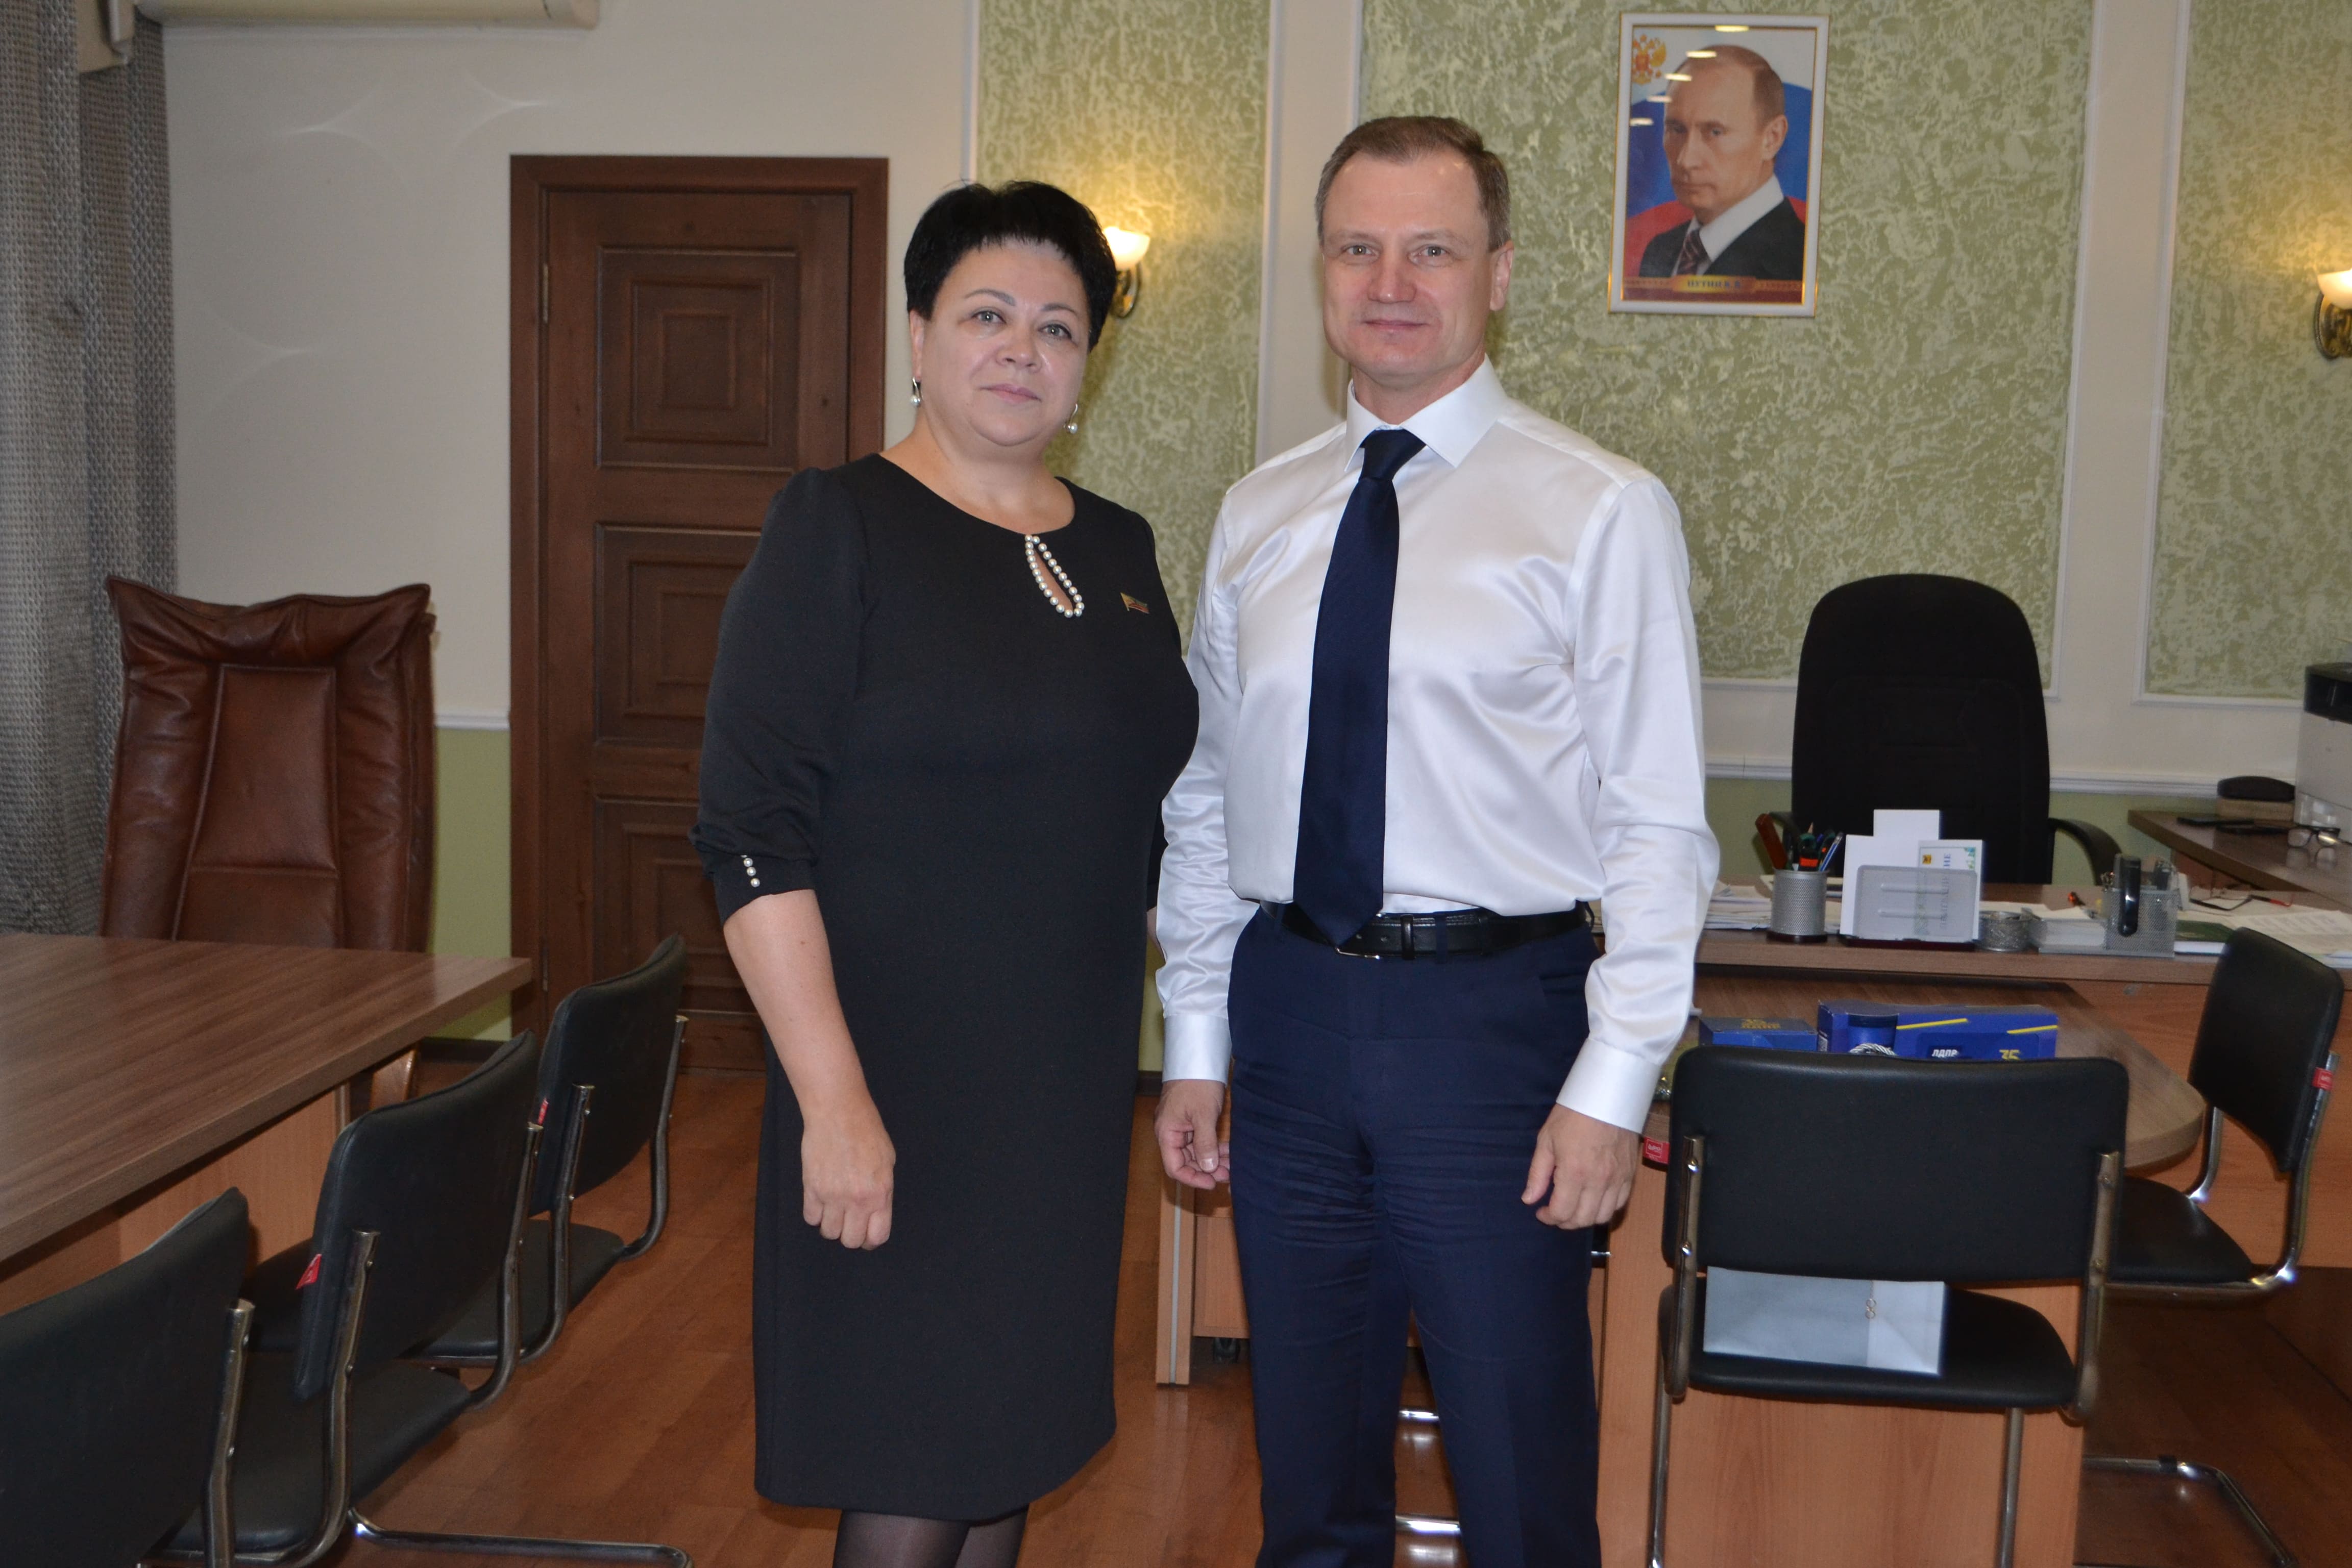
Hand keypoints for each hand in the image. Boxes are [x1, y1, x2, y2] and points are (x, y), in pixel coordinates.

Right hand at [801, 1095, 895, 1248]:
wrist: (838, 1112)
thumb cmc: (867, 1130)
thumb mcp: (887, 1161)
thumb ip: (882, 1190)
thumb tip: (875, 1211)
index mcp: (880, 1194)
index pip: (876, 1236)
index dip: (870, 1240)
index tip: (866, 1235)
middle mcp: (857, 1200)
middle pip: (850, 1240)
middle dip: (851, 1235)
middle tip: (849, 1222)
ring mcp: (832, 1196)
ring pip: (829, 1232)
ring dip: (831, 1225)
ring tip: (833, 1210)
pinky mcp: (811, 1188)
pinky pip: (810, 1217)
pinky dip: (815, 1214)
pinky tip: (820, 1201)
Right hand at [1155, 1079, 1229, 1189]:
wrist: (1200, 1058)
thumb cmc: (1197, 1083)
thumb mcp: (1203, 1115)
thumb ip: (1205, 1144)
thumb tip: (1208, 1169)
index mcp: (1166, 1133)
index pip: (1174, 1167)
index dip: (1193, 1179)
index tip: (1212, 1183)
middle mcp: (1171, 1132)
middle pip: (1185, 1161)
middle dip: (1206, 1170)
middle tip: (1228, 1175)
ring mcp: (1181, 1126)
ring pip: (1195, 1152)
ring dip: (1212, 1160)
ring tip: (1231, 1165)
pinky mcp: (1191, 1120)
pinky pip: (1201, 1141)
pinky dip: (1213, 1148)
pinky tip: (1228, 1152)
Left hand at [1522, 1105, 1635, 1229]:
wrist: (1606, 1097)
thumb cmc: (1572, 1115)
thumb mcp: (1546, 1140)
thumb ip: (1538, 1174)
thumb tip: (1529, 1199)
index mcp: (1574, 1172)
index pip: (1562, 1212)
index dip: (1548, 1218)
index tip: (1541, 1212)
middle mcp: (1598, 1181)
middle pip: (1583, 1220)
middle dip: (1565, 1222)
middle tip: (1555, 1212)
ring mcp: (1617, 1179)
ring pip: (1603, 1216)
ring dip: (1585, 1218)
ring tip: (1574, 1208)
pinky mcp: (1630, 1174)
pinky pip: (1620, 1203)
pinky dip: (1606, 1208)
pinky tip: (1594, 1200)